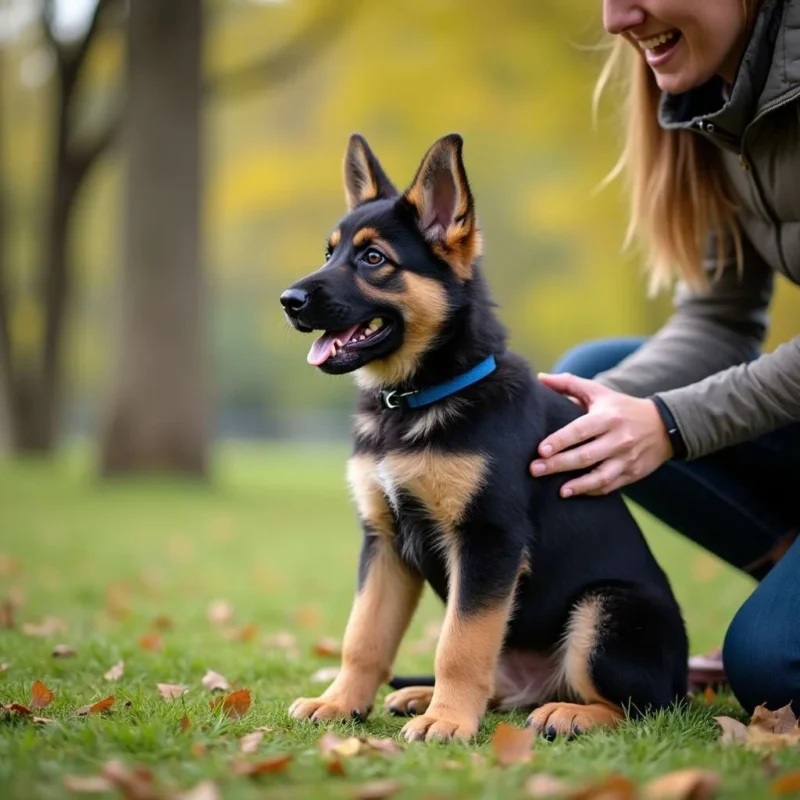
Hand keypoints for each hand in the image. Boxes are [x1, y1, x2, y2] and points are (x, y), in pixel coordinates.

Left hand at [529, 372, 672, 496]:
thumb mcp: (599, 392)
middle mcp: (618, 439)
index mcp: (607, 417)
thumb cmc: (621, 407)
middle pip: (585, 456)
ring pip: (600, 476)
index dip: (560, 441)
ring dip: (578, 485)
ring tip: (558, 490)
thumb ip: (569, 384)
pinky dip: (591, 491)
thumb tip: (540, 378)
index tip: (540, 449)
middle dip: (558, 464)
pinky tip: (573, 492)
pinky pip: (610, 486)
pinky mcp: (632, 473)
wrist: (664, 426)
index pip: (580, 430)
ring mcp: (627, 458)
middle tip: (534, 470)